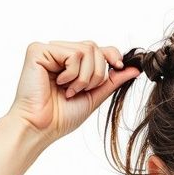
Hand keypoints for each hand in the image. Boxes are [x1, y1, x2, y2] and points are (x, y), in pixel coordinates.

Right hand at [5, 40, 141, 146]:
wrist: (42, 127)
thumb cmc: (61, 116)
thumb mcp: (94, 96)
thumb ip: (113, 80)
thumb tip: (135, 69)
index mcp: (70, 62)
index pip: (97, 48)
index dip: (112, 54)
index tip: (119, 66)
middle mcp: (58, 52)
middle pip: (94, 48)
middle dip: (95, 74)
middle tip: (80, 91)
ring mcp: (48, 50)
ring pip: (86, 49)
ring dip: (84, 76)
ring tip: (69, 90)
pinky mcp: (38, 50)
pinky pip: (72, 53)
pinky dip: (72, 73)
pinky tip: (58, 84)